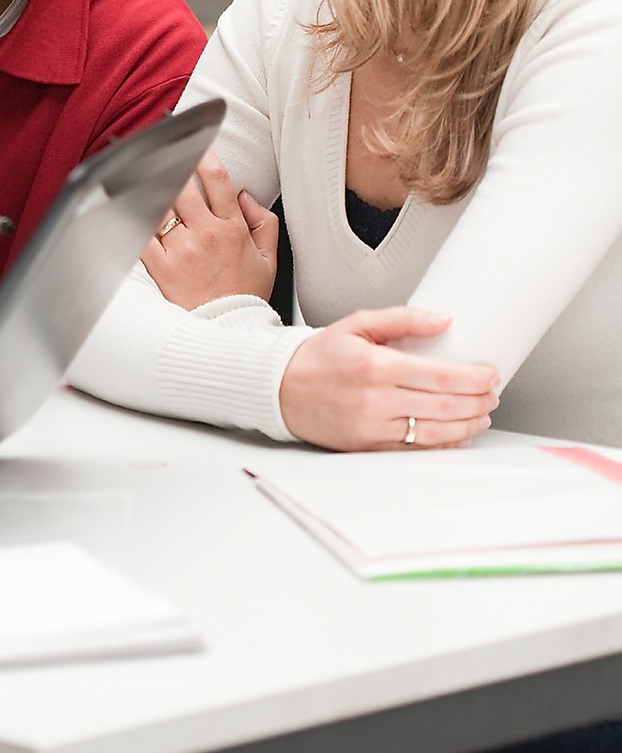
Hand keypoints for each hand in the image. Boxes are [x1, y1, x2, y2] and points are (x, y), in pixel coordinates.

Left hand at [141, 152, 279, 308]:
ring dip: (149, 189)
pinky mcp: (160, 266)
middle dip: (170, 167)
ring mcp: (181, 250)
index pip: (217, 180)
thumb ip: (263, 222)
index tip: (195, 144)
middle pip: (182, 186)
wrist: (227, 331)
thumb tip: (245, 195)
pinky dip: (134, 219)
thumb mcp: (269, 258)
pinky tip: (128, 206)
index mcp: (232, 228)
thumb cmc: (243, 295)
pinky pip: (141, 235)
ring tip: (139, 174)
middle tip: (159, 154)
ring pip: (159, 206)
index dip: (204, 156)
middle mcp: (205, 234)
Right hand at [278, 308, 499, 450]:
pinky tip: (457, 435)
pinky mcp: (366, 446)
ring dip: (468, 425)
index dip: (475, 377)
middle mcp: (374, 400)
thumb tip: (443, 319)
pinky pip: (415, 450)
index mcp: (375, 366)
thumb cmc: (316, 357)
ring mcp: (371, 427)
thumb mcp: (356, 324)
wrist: (277, 387)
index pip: (441, 375)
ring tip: (481, 414)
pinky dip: (443, 444)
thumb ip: (402, 318)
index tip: (490, 375)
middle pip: (445, 406)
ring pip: (436, 431)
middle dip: (478, 401)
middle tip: (492, 394)